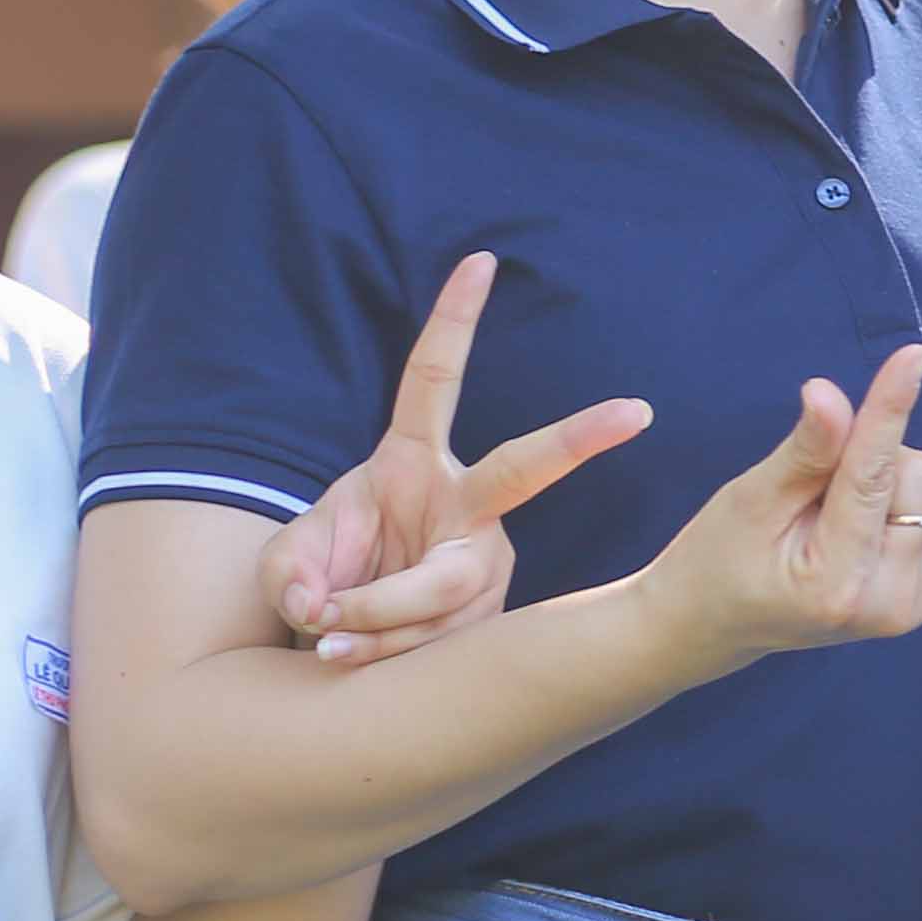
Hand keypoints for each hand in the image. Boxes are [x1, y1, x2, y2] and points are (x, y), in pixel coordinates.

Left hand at [269, 254, 651, 662]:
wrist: (344, 641)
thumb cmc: (325, 576)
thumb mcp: (288, 561)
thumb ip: (289, 571)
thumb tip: (322, 607)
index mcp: (414, 463)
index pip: (434, 380)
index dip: (454, 320)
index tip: (480, 260)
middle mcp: (467, 506)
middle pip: (520, 470)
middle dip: (577, 438)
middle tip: (634, 412)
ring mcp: (485, 564)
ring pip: (438, 590)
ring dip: (366, 620)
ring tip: (322, 639)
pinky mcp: (485, 620)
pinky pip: (432, 640)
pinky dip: (374, 654)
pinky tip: (342, 660)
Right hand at [638, 343, 921, 676]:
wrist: (713, 625)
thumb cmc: (718, 559)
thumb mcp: (751, 499)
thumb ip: (805, 450)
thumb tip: (831, 394)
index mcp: (838, 582)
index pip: (873, 475)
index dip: (889, 407)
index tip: (915, 355)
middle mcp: (890, 601)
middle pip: (913, 472)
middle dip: (867, 457)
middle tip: (810, 492)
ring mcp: (915, 602)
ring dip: (879, 481)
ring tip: (825, 517)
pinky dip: (889, 503)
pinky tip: (849, 531)